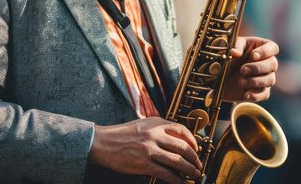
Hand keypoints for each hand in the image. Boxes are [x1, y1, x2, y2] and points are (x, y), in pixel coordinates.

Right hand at [88, 117, 202, 183]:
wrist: (103, 143)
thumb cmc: (121, 135)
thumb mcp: (142, 125)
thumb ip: (158, 129)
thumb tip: (176, 141)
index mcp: (155, 123)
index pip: (182, 130)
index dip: (193, 141)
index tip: (196, 149)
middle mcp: (154, 134)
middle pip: (183, 147)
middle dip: (195, 159)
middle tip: (198, 166)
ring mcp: (150, 149)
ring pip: (178, 161)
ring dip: (189, 170)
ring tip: (194, 175)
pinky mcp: (144, 164)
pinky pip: (166, 173)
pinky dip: (176, 180)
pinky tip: (180, 183)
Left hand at [222, 37, 278, 101]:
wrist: (218, 76)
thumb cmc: (227, 57)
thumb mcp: (228, 48)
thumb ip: (233, 48)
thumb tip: (235, 52)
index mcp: (259, 47)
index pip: (272, 47)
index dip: (265, 51)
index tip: (253, 55)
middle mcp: (266, 62)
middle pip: (273, 64)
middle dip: (258, 68)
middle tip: (242, 69)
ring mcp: (265, 77)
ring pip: (270, 80)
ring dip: (255, 81)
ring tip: (240, 82)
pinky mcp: (260, 91)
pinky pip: (265, 94)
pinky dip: (255, 95)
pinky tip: (245, 94)